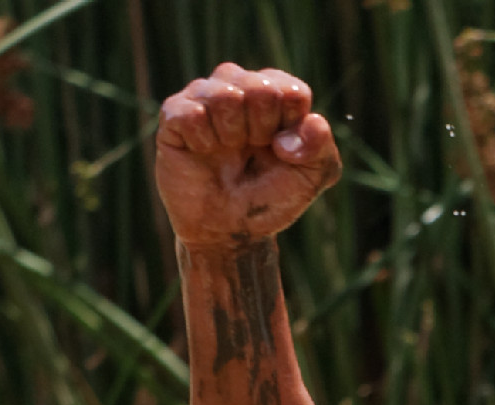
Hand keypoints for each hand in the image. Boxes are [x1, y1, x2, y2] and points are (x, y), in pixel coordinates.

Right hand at [156, 64, 340, 249]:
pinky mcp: (173, 114)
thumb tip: (302, 127)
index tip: (283, 149)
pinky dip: (203, 141)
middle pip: (260, 87)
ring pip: (224, 94)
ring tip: (228, 150)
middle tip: (252, 149)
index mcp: (275, 94)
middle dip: (263, 130)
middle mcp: (238, 86)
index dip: (290, 126)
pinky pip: (191, 113)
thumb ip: (321, 147)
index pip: (291, 90)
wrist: (230, 228)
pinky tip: (203, 151)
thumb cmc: (272, 194)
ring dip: (232, 135)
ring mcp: (204, 97)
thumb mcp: (312, 176)